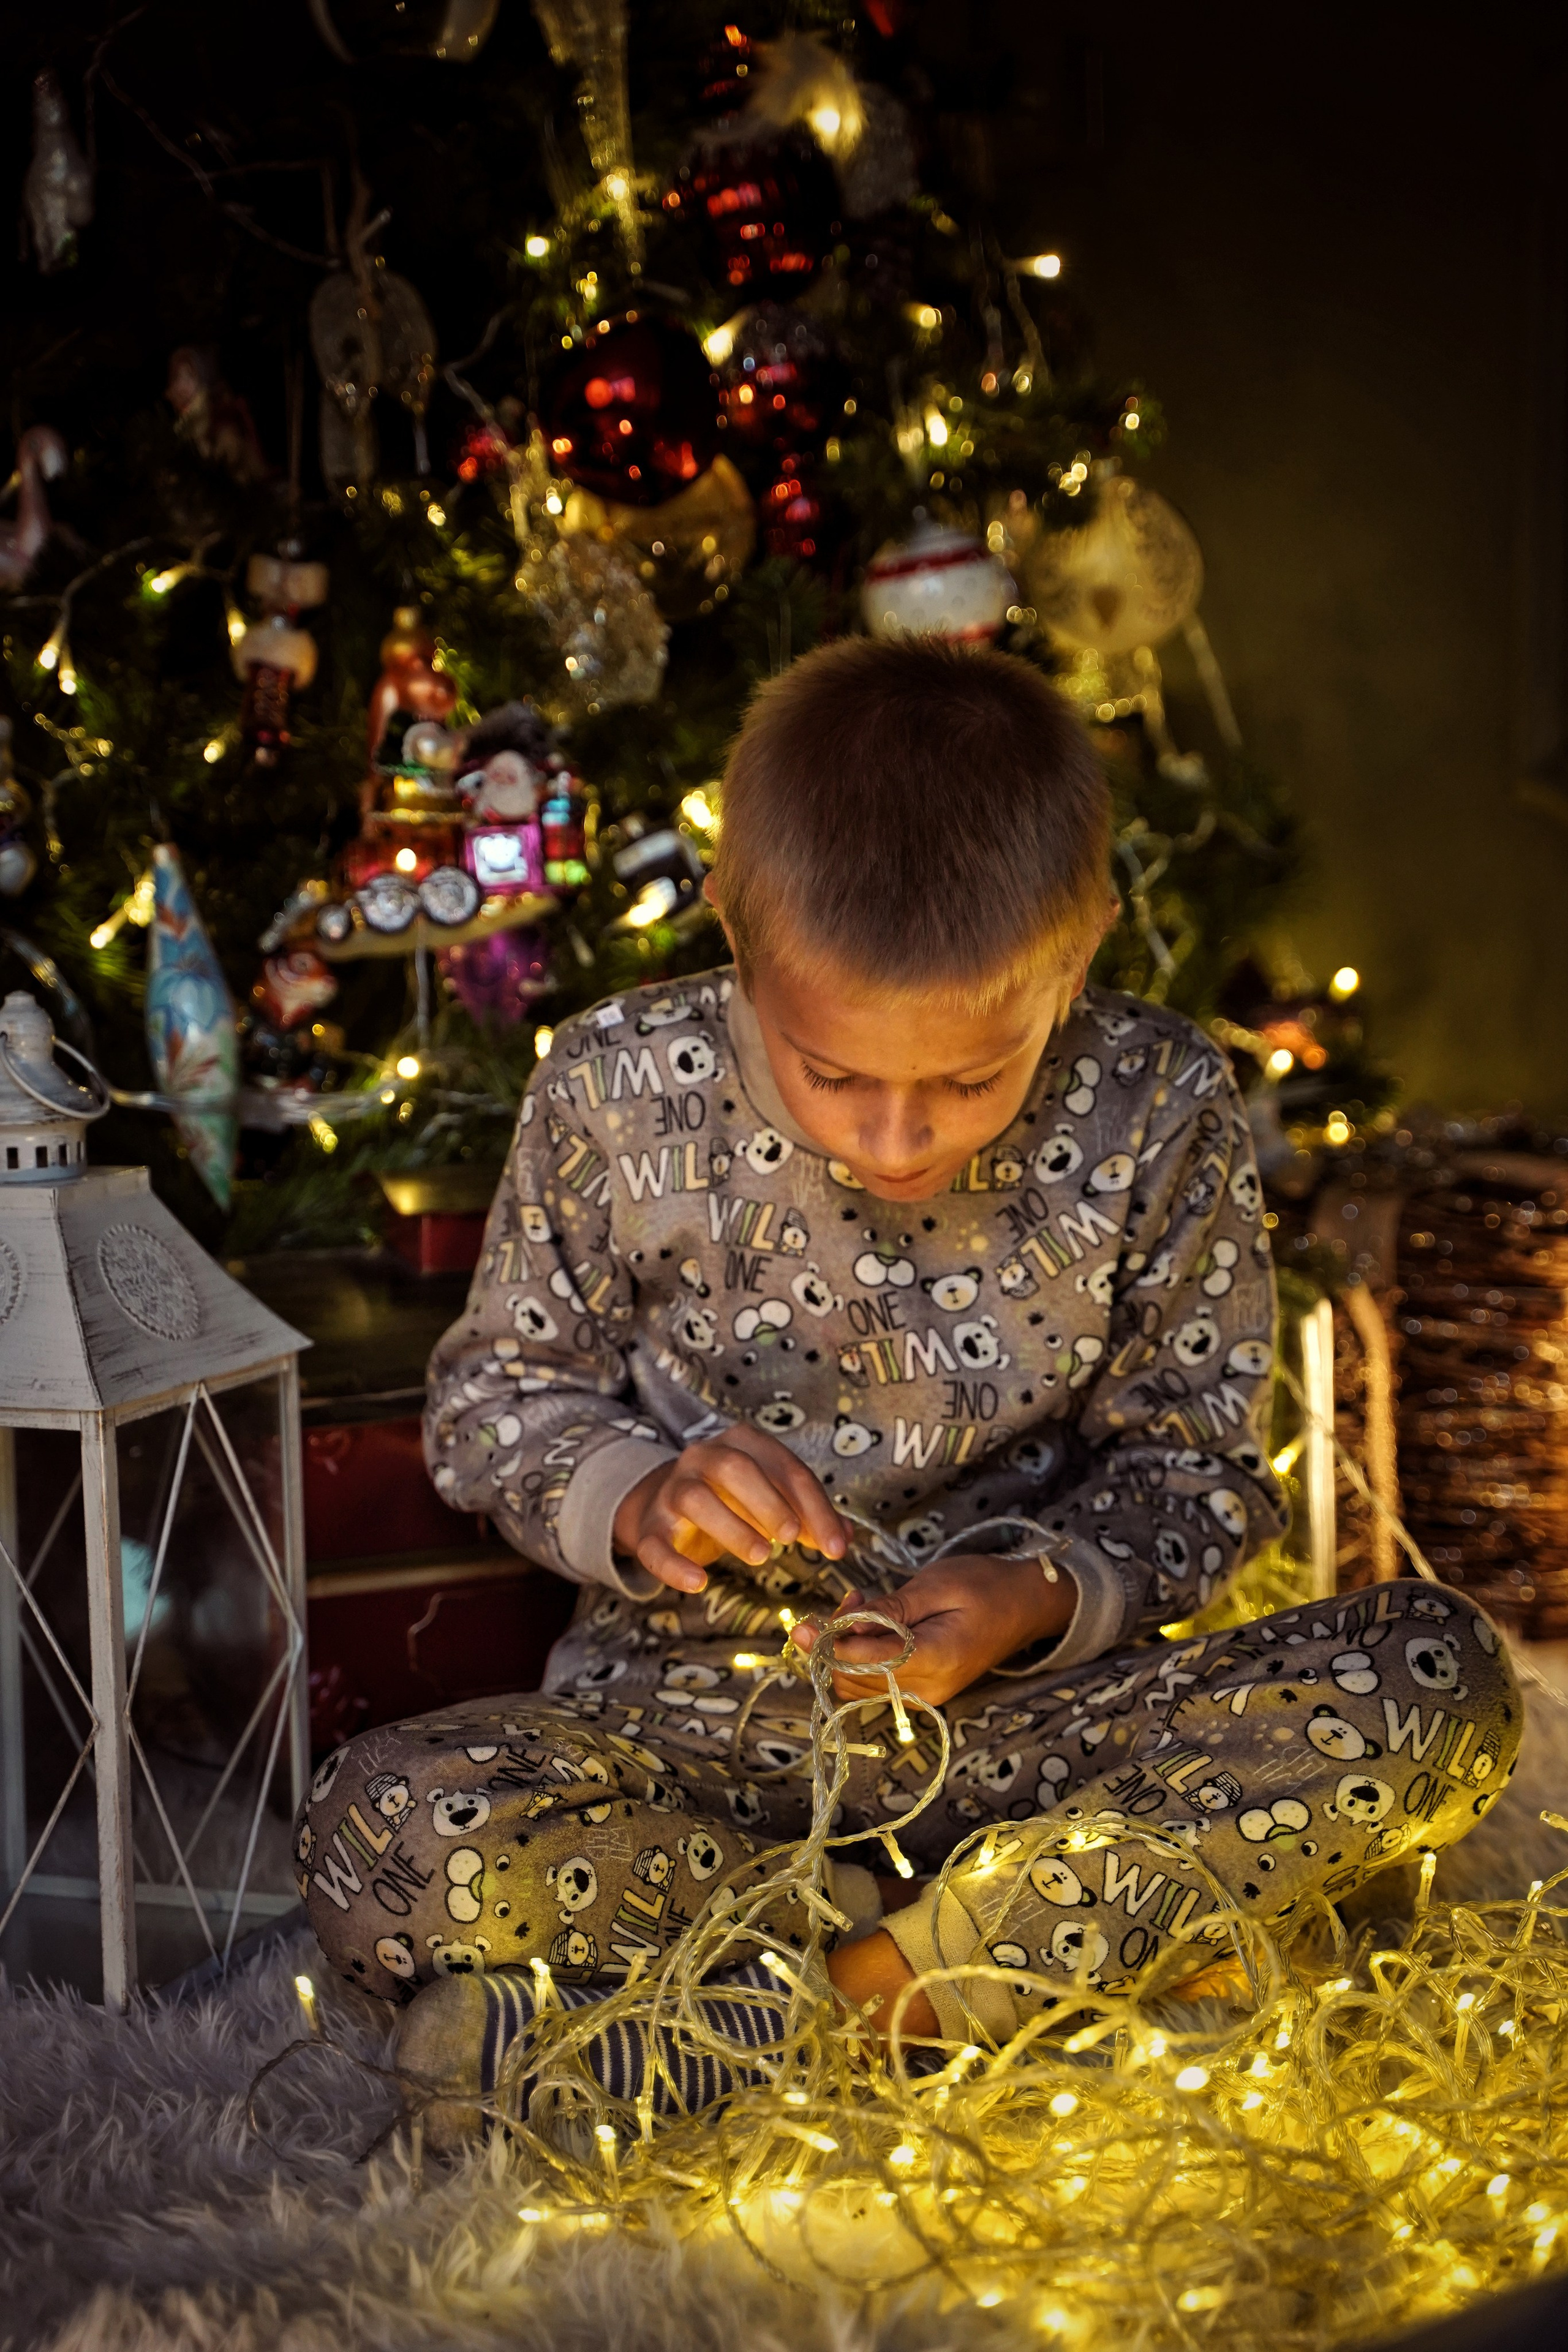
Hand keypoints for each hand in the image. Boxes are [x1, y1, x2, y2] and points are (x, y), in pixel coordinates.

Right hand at [612, 1425, 847, 1593]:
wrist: (665, 1503)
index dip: (815, 1507)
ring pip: (695, 1499)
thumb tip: (845, 1538)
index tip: (837, 1547)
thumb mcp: (771, 1498)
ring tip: (762, 1555)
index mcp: (741, 1444)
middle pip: (733, 1467)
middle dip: (769, 1501)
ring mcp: (672, 1490)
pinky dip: (674, 1566)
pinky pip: (655, 1545)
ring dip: (731, 1527)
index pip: (784, 1467)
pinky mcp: (650, 1527)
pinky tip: (698, 1583)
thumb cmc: (731, 1498)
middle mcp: (702, 1458)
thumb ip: (807, 1515)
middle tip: (793, 1536)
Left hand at [789, 1554, 1073, 1707]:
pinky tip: (872, 1625)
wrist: (1026, 1605)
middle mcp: (928, 1690)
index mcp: (936, 1661)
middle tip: (844, 1602)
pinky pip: (875, 1684)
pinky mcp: (922, 1692)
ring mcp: (925, 1696)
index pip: (864, 1665)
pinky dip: (861, 1657)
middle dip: (834, 1645)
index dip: (829, 1644)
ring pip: (858, 1688)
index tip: (806, 1620)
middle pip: (854, 1682)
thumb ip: (889, 1611)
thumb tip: (843, 1627)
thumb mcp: (935, 1585)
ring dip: (845, 1651)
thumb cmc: (985, 1586)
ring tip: (859, 1608)